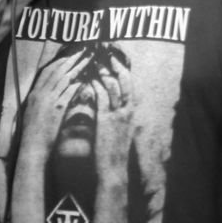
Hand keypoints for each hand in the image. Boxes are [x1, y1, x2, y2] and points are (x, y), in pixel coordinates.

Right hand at [22, 48, 93, 142]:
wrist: (32, 148)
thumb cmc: (34, 133)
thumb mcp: (34, 112)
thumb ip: (42, 99)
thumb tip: (52, 90)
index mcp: (34, 94)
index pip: (48, 71)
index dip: (60, 60)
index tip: (70, 53)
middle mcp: (40, 94)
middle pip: (57, 71)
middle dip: (71, 58)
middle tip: (83, 50)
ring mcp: (48, 101)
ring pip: (64, 78)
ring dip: (77, 67)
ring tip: (88, 58)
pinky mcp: (57, 110)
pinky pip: (68, 93)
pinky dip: (76, 85)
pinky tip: (84, 79)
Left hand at [93, 50, 134, 173]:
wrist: (113, 169)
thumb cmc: (114, 151)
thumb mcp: (120, 131)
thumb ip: (118, 116)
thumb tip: (112, 103)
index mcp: (132, 112)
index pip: (130, 85)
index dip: (124, 70)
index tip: (116, 59)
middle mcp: (128, 111)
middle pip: (125, 80)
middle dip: (116, 65)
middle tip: (107, 53)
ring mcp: (118, 115)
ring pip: (114, 86)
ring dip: (104, 72)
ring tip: (96, 62)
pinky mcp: (106, 120)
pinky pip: (102, 98)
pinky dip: (96, 86)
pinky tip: (89, 79)